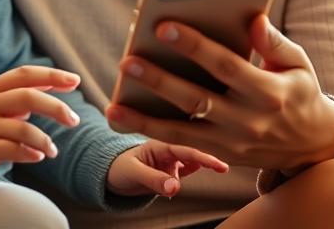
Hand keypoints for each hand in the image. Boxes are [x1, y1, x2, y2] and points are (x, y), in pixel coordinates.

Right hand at [0, 65, 80, 192]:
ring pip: (23, 127)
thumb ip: (10, 102)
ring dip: (44, 140)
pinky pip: (12, 150)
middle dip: (56, 107)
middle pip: (28, 96)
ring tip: (53, 150)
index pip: (24, 75)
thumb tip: (41, 98)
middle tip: (74, 119)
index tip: (74, 80)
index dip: (52, 75)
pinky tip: (38, 157)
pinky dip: (30, 153)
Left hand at [105, 14, 333, 170]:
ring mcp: (233, 143)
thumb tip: (254, 18)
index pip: (226, 66)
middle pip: (197, 100)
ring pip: (182, 131)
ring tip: (113, 105)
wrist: (313, 146)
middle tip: (128, 60)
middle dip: (160, 80)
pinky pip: (182, 143)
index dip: (195, 46)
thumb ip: (275, 41)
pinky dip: (152, 132)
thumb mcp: (298, 63)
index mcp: (268, 91)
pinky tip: (125, 117)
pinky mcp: (222, 155)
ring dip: (144, 119)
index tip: (164, 26)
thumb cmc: (299, 91)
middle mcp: (249, 120)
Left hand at [107, 139, 227, 197]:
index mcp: (160, 145)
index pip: (187, 151)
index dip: (205, 158)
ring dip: (198, 170)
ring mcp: (170, 163)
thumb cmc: (119, 168)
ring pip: (191, 167)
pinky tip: (177, 184)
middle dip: (207, 160)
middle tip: (224, 167)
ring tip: (196, 173)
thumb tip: (176, 188)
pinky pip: (185, 175)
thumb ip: (155, 180)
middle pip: (193, 156)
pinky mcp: (169, 173)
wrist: (110, 175)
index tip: (222, 166)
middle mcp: (168, 152)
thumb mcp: (134, 173)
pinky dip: (189, 178)